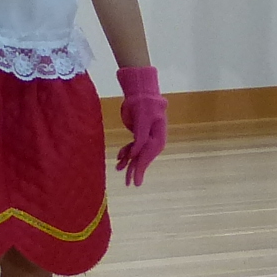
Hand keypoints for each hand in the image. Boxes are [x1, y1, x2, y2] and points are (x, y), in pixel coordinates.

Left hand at [115, 64, 166, 184]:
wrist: (141, 92)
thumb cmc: (144, 104)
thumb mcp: (142, 120)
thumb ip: (140, 138)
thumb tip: (135, 156)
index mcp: (158, 136)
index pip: (148, 155)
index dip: (141, 168)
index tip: (135, 180)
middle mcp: (154, 139)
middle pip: (144, 157)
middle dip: (135, 169)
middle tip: (129, 183)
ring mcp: (147, 137)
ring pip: (137, 154)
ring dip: (128, 162)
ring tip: (118, 168)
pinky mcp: (140, 135)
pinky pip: (134, 148)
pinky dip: (127, 153)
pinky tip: (120, 157)